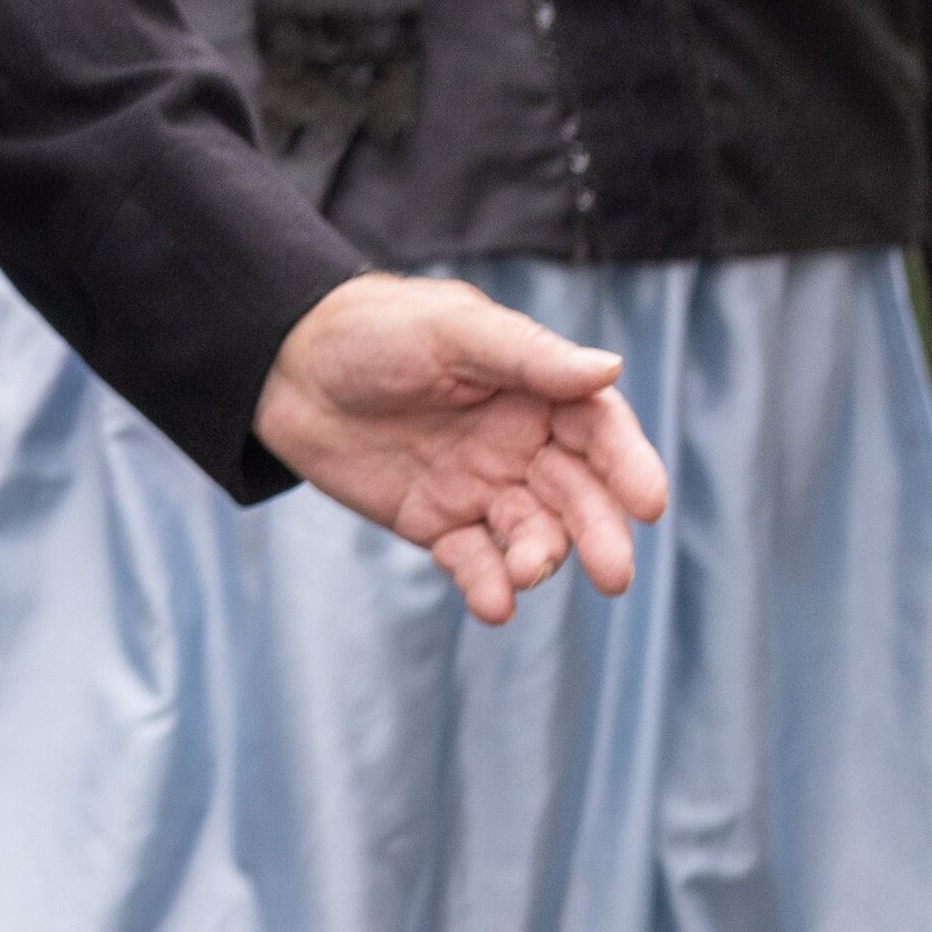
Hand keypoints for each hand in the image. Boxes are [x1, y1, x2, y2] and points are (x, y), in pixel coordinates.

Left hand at [254, 271, 670, 620]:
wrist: (282, 363)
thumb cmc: (373, 329)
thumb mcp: (449, 329)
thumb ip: (526, 354)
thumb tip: (609, 366)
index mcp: (537, 389)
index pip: (600, 430)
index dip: (630, 465)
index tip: (649, 502)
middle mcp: (522, 443)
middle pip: (578, 494)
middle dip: (600, 533)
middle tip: (614, 574)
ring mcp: (483, 486)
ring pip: (532, 534)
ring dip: (540, 560)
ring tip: (525, 573)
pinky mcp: (438, 522)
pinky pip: (474, 560)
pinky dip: (488, 584)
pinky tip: (492, 601)